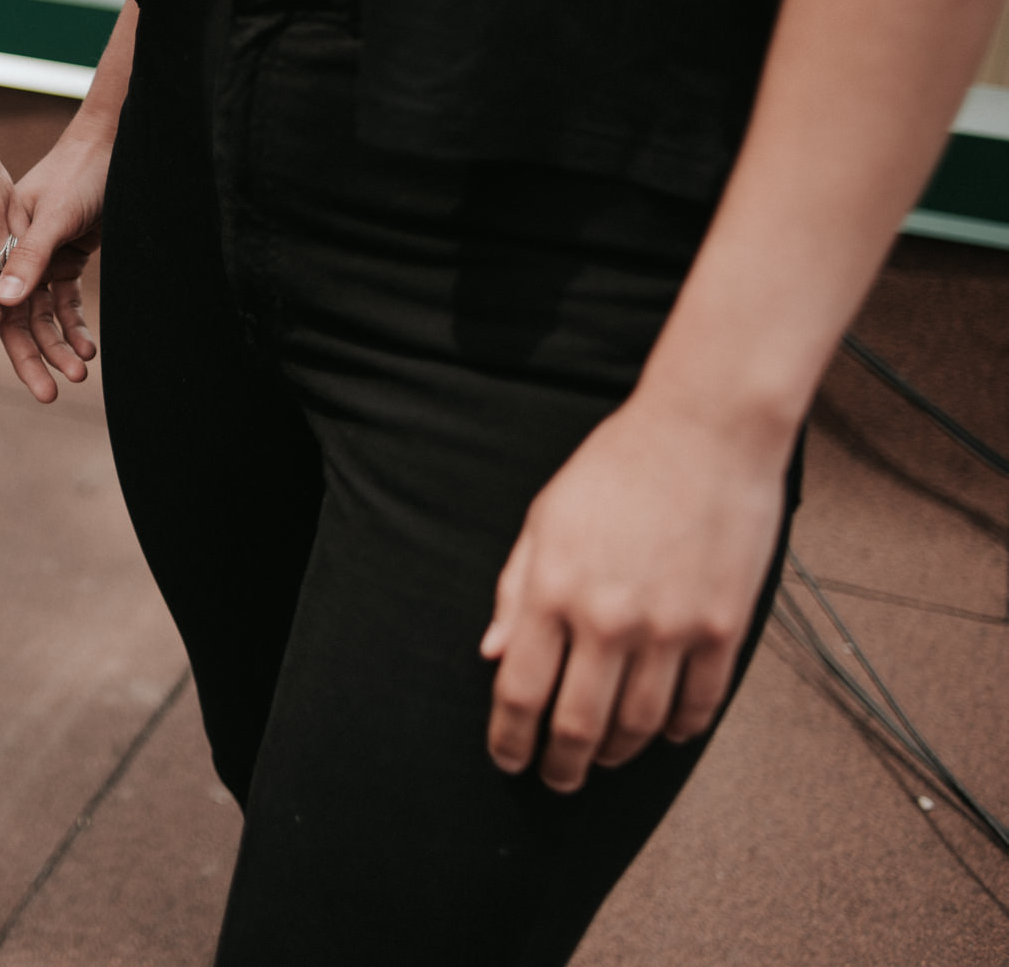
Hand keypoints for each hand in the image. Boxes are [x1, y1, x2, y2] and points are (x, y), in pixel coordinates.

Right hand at [0, 124, 107, 400]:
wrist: (116, 144)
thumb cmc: (81, 170)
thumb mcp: (55, 214)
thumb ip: (30, 258)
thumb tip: (3, 303)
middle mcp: (14, 253)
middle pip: (10, 317)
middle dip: (26, 359)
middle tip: (44, 395)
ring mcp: (40, 257)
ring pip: (42, 315)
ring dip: (59, 346)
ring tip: (79, 374)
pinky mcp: (66, 258)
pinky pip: (66, 302)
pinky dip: (76, 325)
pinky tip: (88, 348)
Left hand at [479, 389, 789, 791]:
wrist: (704, 433)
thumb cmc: (615, 469)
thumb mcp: (544, 520)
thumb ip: (514, 591)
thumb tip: (490, 653)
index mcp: (553, 591)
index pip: (518, 692)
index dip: (508, 739)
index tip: (508, 758)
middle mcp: (608, 619)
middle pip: (578, 725)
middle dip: (561, 766)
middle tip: (556, 778)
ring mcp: (670, 627)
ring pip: (638, 725)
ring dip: (616, 753)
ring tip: (603, 757)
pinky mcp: (722, 627)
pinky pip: (699, 704)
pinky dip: (678, 730)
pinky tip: (662, 733)